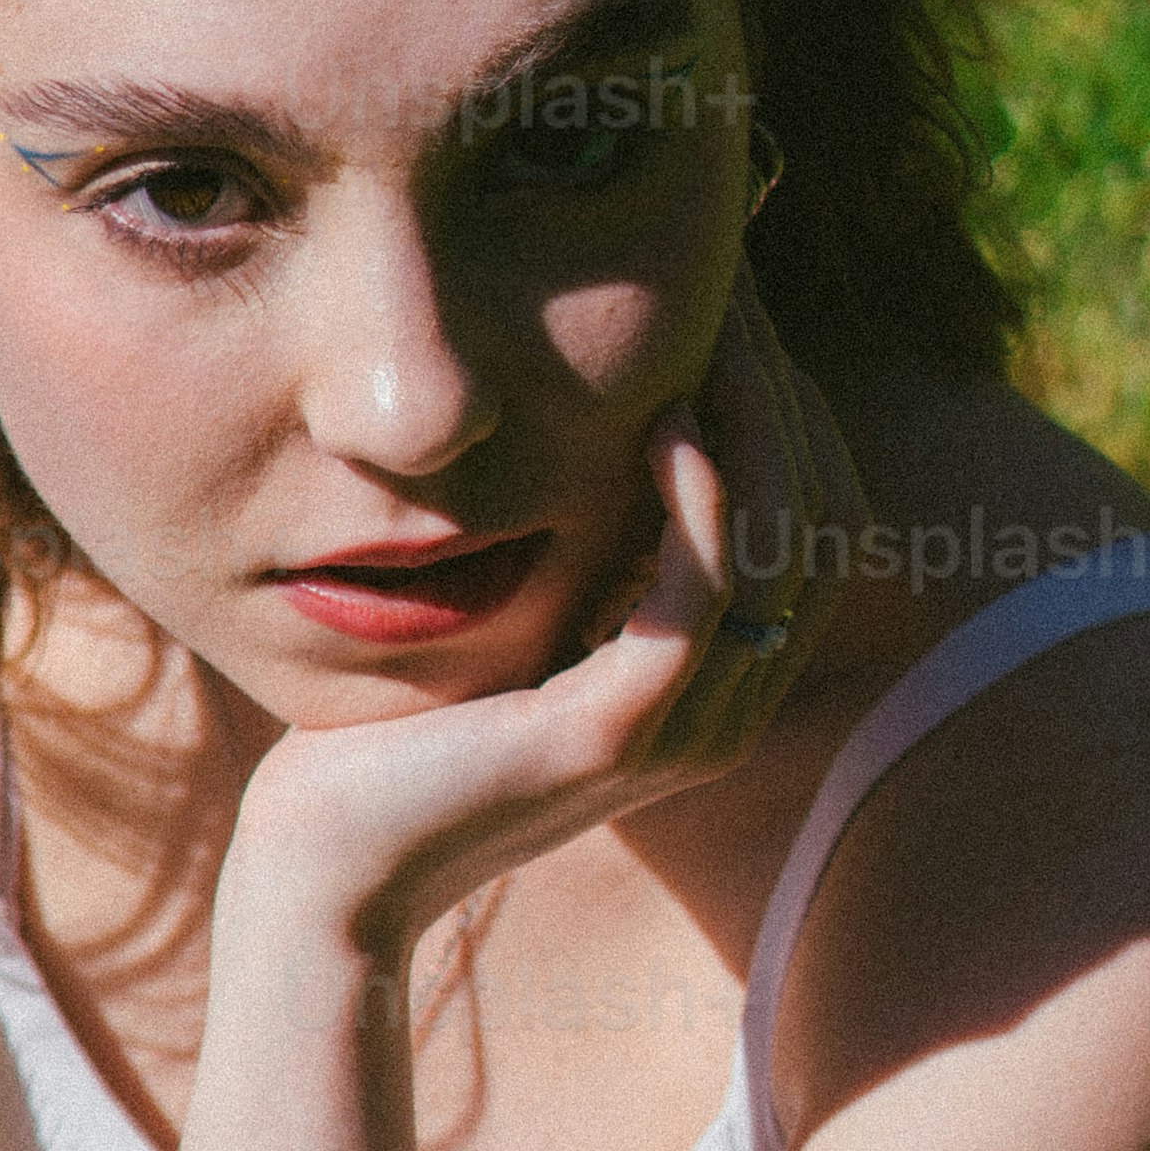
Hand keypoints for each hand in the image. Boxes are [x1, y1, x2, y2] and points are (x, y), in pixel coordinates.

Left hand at [227, 278, 877, 966]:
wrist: (326, 860)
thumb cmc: (399, 728)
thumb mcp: (515, 611)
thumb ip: (583, 539)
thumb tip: (611, 410)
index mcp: (714, 682)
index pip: (817, 521)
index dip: (791, 405)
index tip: (738, 304)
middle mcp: (724, 710)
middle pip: (824, 523)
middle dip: (785, 394)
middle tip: (737, 290)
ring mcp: (682, 730)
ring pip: (785, 551)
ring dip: (759, 425)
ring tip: (718, 329)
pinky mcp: (618, 737)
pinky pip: (706, 599)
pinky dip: (705, 500)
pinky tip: (666, 420)